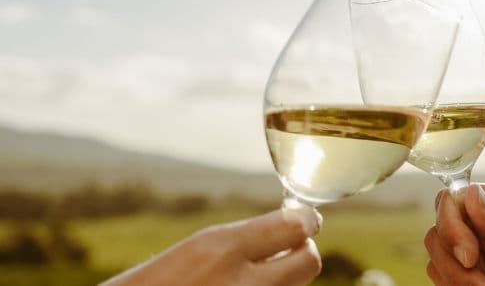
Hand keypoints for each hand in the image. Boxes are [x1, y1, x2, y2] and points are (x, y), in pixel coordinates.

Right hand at [101, 208, 322, 285]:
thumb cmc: (160, 283)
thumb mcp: (197, 249)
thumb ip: (248, 237)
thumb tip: (300, 225)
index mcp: (221, 251)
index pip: (296, 227)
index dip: (306, 221)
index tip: (304, 221)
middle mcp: (242, 284)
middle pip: (309, 261)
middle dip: (302, 251)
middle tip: (286, 249)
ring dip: (284, 278)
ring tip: (250, 277)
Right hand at [425, 184, 484, 285]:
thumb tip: (472, 194)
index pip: (455, 199)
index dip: (452, 225)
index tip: (470, 255)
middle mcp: (484, 225)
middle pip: (438, 228)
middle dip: (451, 257)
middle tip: (481, 283)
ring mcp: (477, 253)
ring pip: (436, 257)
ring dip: (454, 279)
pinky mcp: (472, 278)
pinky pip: (442, 279)